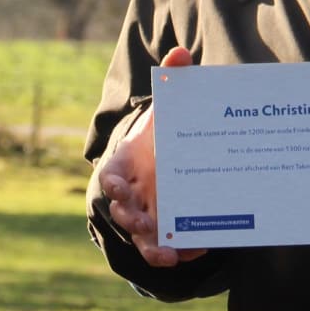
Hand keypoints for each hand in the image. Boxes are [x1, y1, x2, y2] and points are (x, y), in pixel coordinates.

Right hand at [98, 47, 206, 267]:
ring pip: (142, 236)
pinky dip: (182, 249)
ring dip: (151, 247)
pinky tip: (198, 249)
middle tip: (143, 223)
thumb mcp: (168, 107)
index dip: (112, 183)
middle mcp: (132, 193)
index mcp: (124, 163)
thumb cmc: (162, 132)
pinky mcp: (166, 228)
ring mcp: (148, 213)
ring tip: (167, 256)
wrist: (170, 156)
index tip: (117, 188)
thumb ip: (174, 80)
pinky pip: (170, 244)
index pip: (110, 174)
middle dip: (130, 218)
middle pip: (123, 211)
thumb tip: (182, 54)